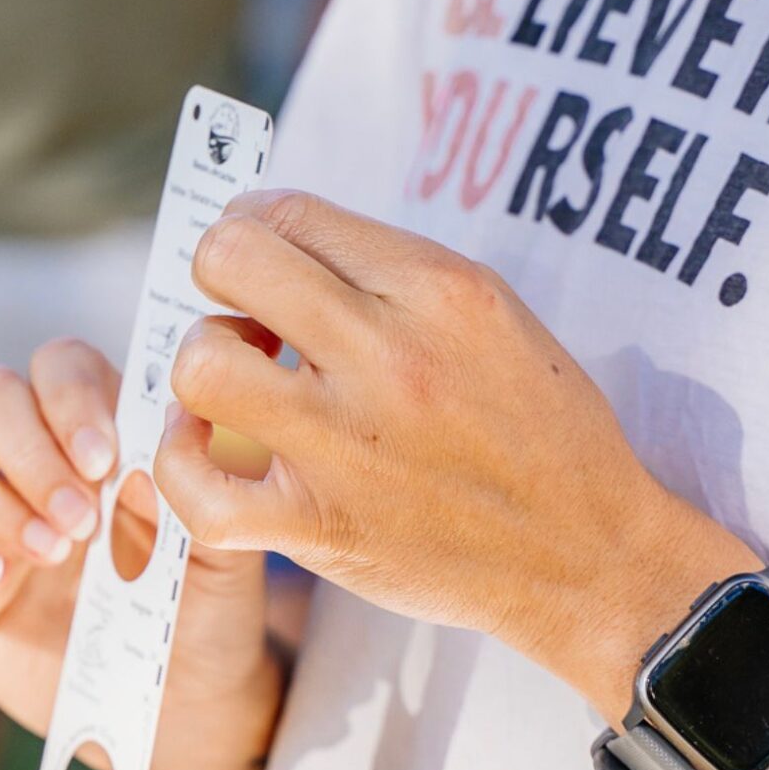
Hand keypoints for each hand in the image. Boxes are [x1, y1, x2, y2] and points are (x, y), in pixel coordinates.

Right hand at [0, 340, 283, 769]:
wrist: (183, 708)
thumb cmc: (204, 613)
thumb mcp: (220, 551)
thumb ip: (194, 485)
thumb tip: (165, 422)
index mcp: (94, 433)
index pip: (58, 365)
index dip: (70, 397)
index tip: (104, 461)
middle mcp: (25, 463)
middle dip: (28, 451)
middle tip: (80, 524)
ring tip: (46, 552)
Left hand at [154, 190, 758, 716]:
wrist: (586, 556)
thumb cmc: (540, 430)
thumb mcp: (495, 315)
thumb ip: (393, 273)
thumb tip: (282, 239)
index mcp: (439, 290)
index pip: (292, 213)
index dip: (258, 226)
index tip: (267, 261)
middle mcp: (389, 356)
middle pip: (231, 260)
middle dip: (221, 274)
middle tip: (247, 312)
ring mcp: (346, 445)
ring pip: (201, 364)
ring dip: (203, 364)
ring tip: (239, 383)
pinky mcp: (317, 527)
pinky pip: (197, 488)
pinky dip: (181, 464)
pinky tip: (208, 450)